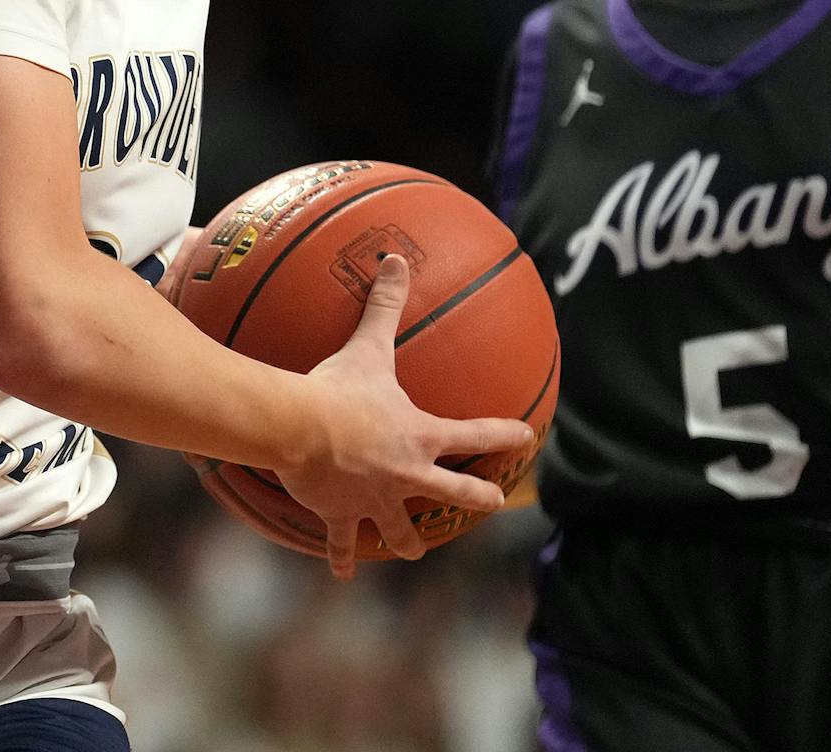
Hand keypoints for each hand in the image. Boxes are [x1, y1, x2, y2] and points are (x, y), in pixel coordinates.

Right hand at [274, 254, 536, 580]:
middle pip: (454, 496)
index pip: (475, 437)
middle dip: (478, 501)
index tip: (527, 438)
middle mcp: (408, 474)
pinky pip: (343, 542)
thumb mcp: (368, 345)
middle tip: (492, 504)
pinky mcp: (343, 515)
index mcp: (422, 436)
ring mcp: (377, 500)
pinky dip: (344, 558)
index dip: (504, 436)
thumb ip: (385, 305)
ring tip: (413, 550)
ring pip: (402, 530)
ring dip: (409, 541)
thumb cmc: (340, 389)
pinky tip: (344, 573)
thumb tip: (396, 257)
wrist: (304, 430)